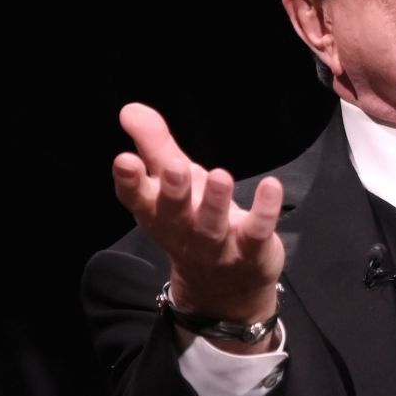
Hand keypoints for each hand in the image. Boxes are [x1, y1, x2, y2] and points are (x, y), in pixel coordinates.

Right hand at [112, 103, 285, 331]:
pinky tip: (271, 187)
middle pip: (174, 212)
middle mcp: (184, 230)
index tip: (124, 160)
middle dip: (173, 190)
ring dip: (216, 202)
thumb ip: (154, 146)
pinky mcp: (251, 250)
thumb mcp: (173, 182)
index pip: (137, 199)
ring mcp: (218, 244)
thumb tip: (130, 109)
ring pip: (213, 225)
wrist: (224, 286)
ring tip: (221, 176)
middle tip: (175, 166)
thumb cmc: (192, 220)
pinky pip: (257, 231)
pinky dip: (265, 211)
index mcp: (158, 213)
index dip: (129, 182)